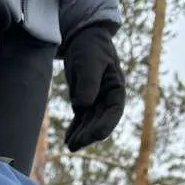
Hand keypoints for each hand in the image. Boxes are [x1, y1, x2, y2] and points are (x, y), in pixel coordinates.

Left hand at [63, 25, 124, 151]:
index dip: (104, 126)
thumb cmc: (90, 47)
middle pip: (101, 121)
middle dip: (89, 135)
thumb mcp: (90, 61)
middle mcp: (108, 98)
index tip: (92, 136)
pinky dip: (75, 130)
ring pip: (90, 123)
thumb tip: (83, 106)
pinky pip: (80, 120)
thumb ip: (88, 82)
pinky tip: (68, 139)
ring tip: (70, 146)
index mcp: (116, 89)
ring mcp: (96, 101)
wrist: (82, 38)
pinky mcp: (84, 102)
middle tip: (74, 145)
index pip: (114, 113)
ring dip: (81, 135)